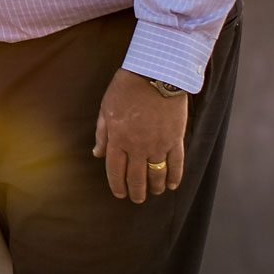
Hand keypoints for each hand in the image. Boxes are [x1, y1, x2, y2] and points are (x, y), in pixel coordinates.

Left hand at [92, 69, 187, 202]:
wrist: (156, 74)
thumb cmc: (126, 88)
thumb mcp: (106, 108)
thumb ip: (102, 134)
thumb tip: (97, 154)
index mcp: (118, 139)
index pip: (116, 171)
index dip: (117, 185)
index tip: (120, 194)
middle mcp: (138, 147)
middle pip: (136, 177)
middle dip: (136, 192)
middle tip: (137, 199)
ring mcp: (158, 145)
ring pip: (156, 175)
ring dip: (154, 187)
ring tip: (153, 192)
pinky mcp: (175, 140)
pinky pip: (176, 164)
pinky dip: (174, 177)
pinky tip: (171, 185)